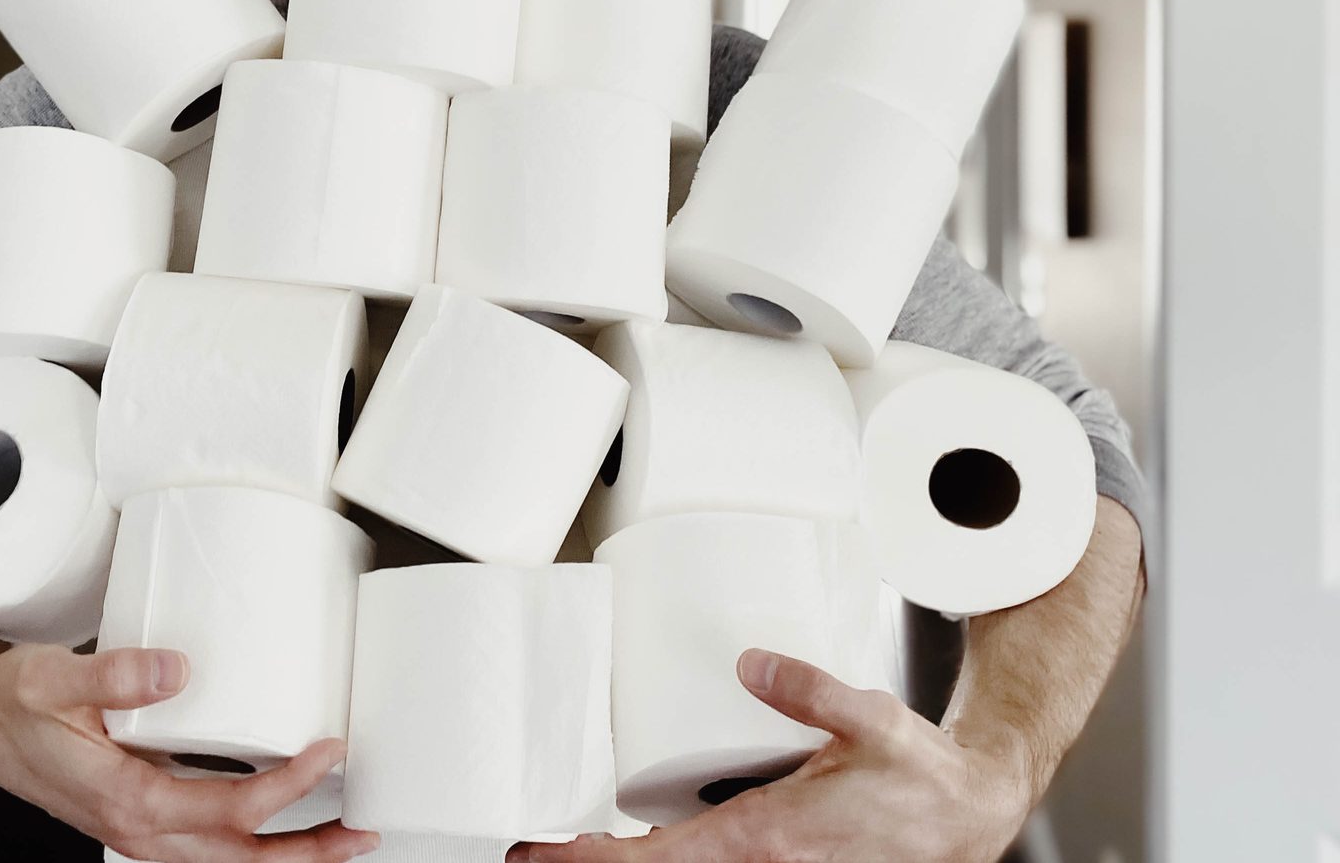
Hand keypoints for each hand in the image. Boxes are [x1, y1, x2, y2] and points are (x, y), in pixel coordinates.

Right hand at [0, 643, 380, 861]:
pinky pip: (210, 847)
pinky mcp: (144, 819)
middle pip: (241, 859)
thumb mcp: (52, 679)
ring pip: (229, 861)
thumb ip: (114, 674)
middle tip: (365, 832)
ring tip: (344, 838)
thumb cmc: (14, 703)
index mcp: (128, 799)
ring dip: (288, 855)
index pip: (228, 811)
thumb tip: (176, 670)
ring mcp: (143, 830)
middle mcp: (140, 827)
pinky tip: (283, 824)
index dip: (286, 788)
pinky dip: (253, 844)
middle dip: (308, 852)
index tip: (328, 751)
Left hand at [510, 649, 1035, 862]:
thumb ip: (809, 689)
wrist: (969, 816)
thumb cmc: (921, 778)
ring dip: (630, 861)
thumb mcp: (871, 718)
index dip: (594, 861)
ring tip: (576, 844)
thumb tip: (750, 662)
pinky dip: (669, 858)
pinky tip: (642, 845)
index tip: (543, 852)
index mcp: (770, 835)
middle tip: (537, 850)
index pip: (660, 860)